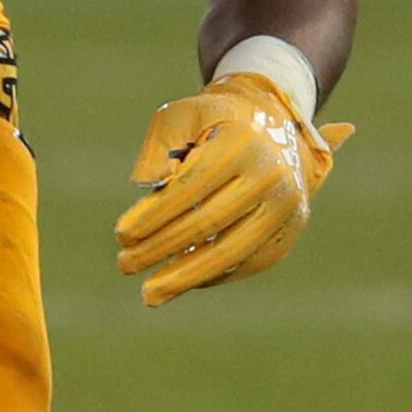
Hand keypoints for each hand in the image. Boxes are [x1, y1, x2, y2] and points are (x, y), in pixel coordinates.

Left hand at [115, 70, 350, 306]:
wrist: (272, 119)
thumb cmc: (211, 120)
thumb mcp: (177, 117)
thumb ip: (156, 150)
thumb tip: (145, 189)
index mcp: (240, 144)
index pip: (189, 189)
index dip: (152, 216)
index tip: (120, 236)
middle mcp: (271, 175)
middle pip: (208, 224)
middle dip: (161, 249)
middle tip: (124, 266)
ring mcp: (287, 205)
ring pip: (233, 251)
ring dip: (187, 276)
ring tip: (151, 293)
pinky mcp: (291, 228)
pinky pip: (252, 261)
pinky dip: (216, 275)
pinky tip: (184, 281)